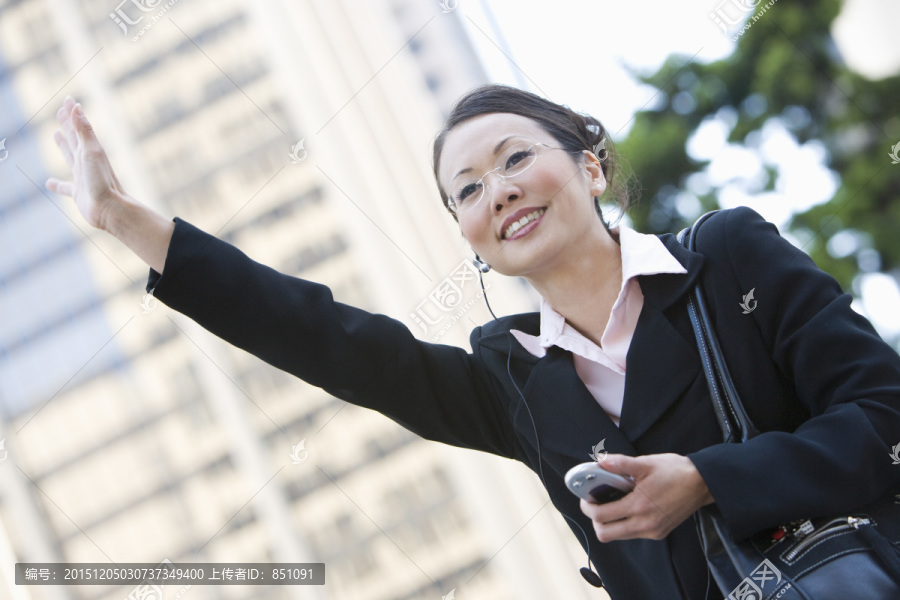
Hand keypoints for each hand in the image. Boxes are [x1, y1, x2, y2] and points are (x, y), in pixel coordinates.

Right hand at [45, 96, 126, 230]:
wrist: (111, 210)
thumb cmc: (102, 182)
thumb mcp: (91, 152)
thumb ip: (83, 131)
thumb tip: (77, 107)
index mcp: (89, 151)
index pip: (78, 127)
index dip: (72, 113)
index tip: (68, 100)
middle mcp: (86, 162)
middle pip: (74, 139)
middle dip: (67, 124)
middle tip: (61, 112)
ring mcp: (83, 177)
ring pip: (70, 158)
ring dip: (63, 146)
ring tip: (56, 136)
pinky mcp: (79, 193)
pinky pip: (65, 187)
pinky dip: (58, 185)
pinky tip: (49, 183)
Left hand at [579, 453, 713, 541]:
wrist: (702, 483)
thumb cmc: (675, 471)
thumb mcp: (646, 463)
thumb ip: (620, 463)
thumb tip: (600, 460)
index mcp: (639, 506)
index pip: (601, 516)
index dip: (587, 507)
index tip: (586, 497)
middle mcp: (645, 524)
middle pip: (606, 534)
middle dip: (595, 520)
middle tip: (595, 504)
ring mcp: (652, 531)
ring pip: (619, 536)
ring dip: (610, 523)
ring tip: (612, 503)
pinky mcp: (659, 533)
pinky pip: (632, 534)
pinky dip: (624, 524)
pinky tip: (628, 507)